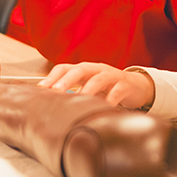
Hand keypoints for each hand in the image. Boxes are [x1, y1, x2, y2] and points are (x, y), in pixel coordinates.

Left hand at [39, 62, 153, 108]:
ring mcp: (111, 76)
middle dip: (67, 80)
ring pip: (99, 79)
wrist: (136, 86)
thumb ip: (72, 94)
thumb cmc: (107, 88)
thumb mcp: (88, 88)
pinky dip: (110, 100)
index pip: (64, 68)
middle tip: (56, 91)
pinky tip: (104, 109)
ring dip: (88, 89)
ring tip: (80, 99)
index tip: (40, 89)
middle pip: (80, 69)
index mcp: (84, 69)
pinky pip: (117, 92)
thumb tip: (49, 107)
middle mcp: (96, 69)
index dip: (52, 77)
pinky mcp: (125, 85)